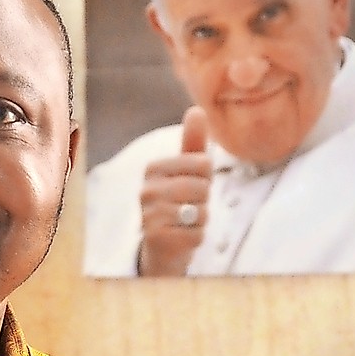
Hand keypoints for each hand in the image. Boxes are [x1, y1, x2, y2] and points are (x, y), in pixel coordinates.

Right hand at [138, 106, 211, 275]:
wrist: (161, 246)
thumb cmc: (178, 202)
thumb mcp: (186, 171)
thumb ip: (192, 142)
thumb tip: (197, 109)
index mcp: (153, 168)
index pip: (202, 163)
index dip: (207, 178)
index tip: (193, 185)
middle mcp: (146, 190)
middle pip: (202, 188)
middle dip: (204, 200)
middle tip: (189, 206)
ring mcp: (149, 215)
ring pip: (201, 212)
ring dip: (201, 220)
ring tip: (185, 221)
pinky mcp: (156, 239)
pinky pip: (196, 234)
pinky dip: (197, 237)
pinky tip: (183, 237)